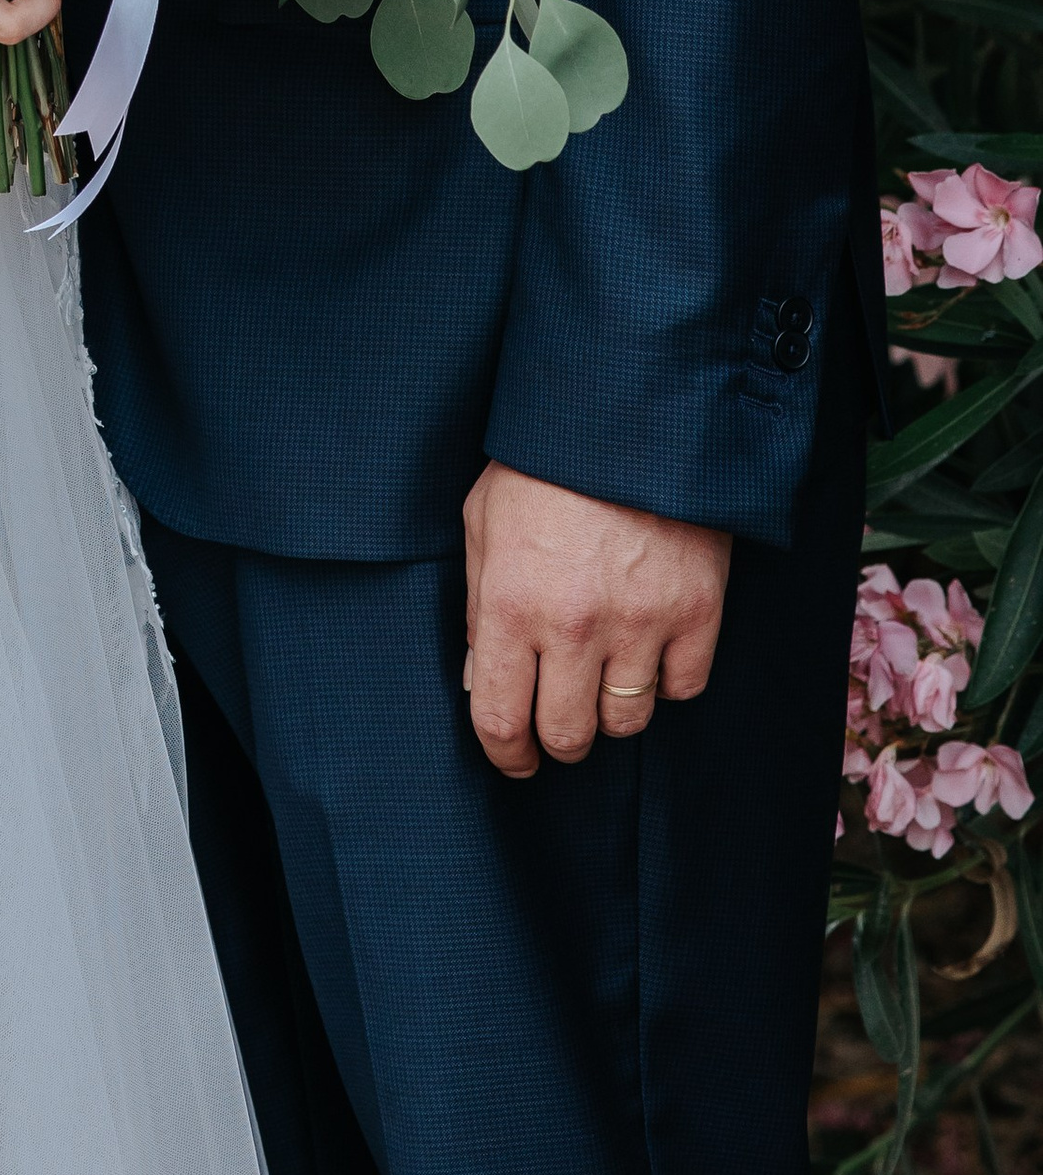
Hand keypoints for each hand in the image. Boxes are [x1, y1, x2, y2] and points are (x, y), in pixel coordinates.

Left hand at [461, 461, 730, 777]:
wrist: (631, 414)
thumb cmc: (545, 464)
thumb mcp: (483, 521)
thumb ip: (477, 605)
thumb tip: (479, 677)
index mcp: (511, 604)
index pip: (499, 719)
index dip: (504, 755)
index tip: (513, 760)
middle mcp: (574, 626)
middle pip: (567, 735)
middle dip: (557, 739)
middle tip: (557, 721)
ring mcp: (641, 623)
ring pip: (627, 722)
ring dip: (610, 710)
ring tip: (602, 675)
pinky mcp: (698, 613)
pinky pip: (683, 689)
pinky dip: (666, 682)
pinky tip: (649, 651)